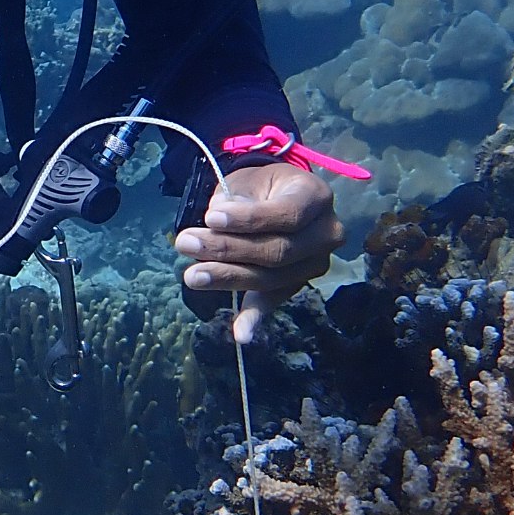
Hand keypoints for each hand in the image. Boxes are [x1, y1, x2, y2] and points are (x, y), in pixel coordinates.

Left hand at [172, 161, 343, 343]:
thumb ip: (237, 199)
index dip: (250, 219)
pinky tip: (241, 334)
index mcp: (316, 197)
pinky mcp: (299, 284)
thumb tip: (216, 221)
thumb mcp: (250, 180)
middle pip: (279, 250)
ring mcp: (316, 262)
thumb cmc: (262, 186)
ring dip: (229, 278)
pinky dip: (255, 317)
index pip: (287, 214)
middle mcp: (326, 233)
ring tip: (192, 275)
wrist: (277, 198)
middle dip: (229, 250)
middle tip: (186, 244)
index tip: (210, 218)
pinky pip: (274, 299)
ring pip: (273, 277)